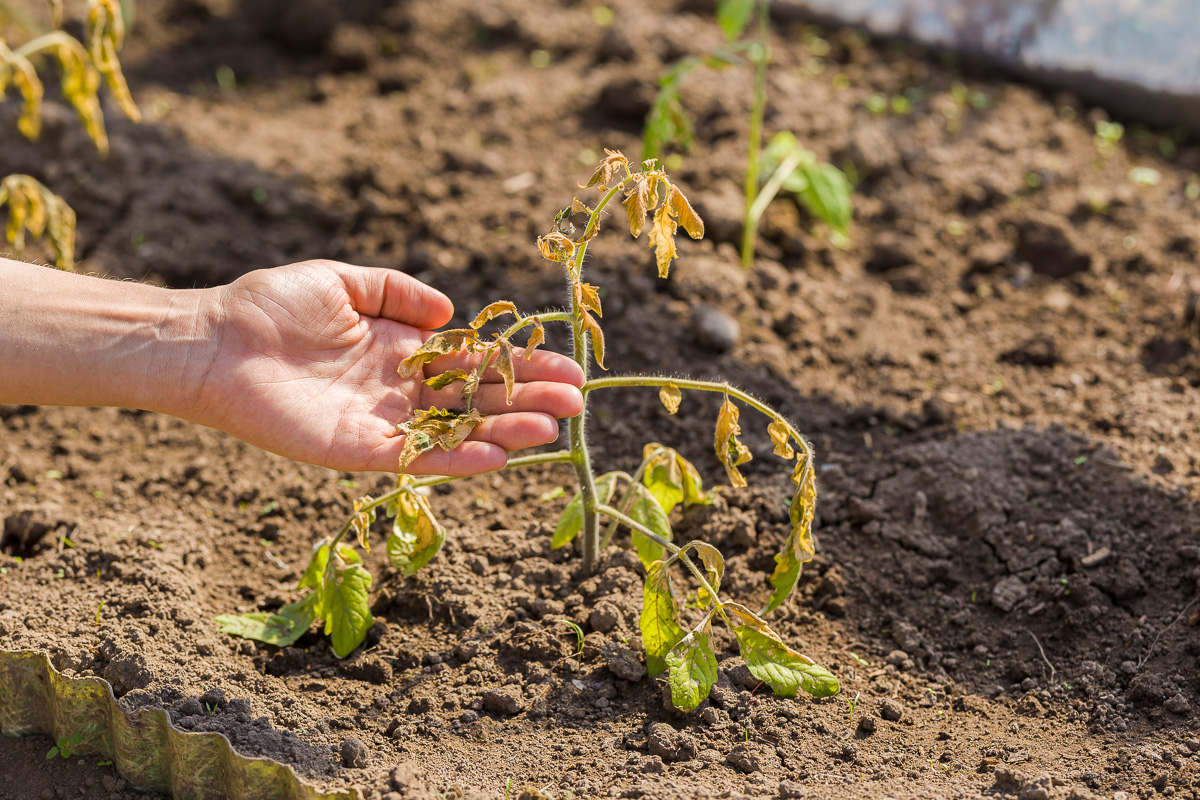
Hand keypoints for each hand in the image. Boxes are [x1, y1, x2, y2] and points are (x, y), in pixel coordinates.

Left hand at [191, 260, 582, 473]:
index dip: (519, 365)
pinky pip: (417, 458)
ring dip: (506, 431)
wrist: (213, 341)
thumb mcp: (343, 281)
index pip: (474, 362)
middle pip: (476, 399)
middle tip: (577, 402)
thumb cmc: (269, 305)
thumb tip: (451, 313)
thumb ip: (397, 292)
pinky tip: (498, 453)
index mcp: (401, 351)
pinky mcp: (358, 450)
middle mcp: (399, 391)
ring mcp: (382, 423)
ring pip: (457, 432)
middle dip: (527, 400)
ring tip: (553, 428)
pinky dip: (458, 458)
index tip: (565, 367)